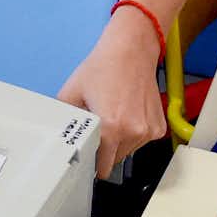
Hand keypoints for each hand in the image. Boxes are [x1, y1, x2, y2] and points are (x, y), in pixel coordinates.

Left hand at [57, 10, 167, 178]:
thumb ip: (64, 120)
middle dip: (104, 150)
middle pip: (114, 159)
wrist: (131, 50)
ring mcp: (148, 130)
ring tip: (113, 115)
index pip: (101, 166)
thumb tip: (57, 138)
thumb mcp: (71, 92)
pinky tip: (127, 113)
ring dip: (119, 142)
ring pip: (128, 151)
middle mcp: (134, 132)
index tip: (87, 157)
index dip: (91, 162)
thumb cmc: (104, 67)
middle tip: (99, 126)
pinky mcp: (158, 126)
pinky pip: (141, 141)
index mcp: (112, 128)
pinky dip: (133, 133)